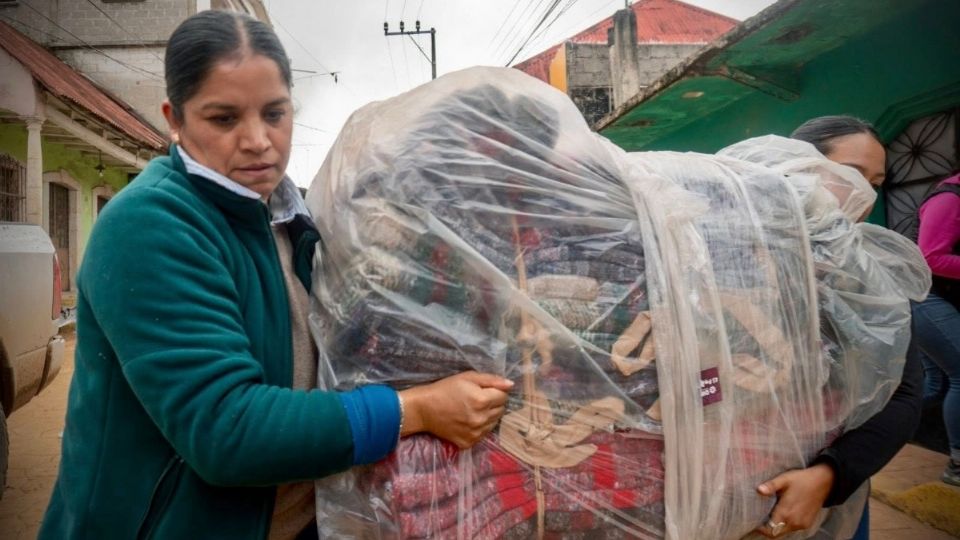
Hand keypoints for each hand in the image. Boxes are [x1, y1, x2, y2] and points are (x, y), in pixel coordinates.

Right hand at [399, 371, 513, 448]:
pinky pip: (483, 434)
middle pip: (501, 410)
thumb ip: (491, 380)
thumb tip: (511, 385)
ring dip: (488, 416)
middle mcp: (481, 419)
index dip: (496, 391)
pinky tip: (467, 420)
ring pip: (494, 423)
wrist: (424, 410)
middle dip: (493, 403)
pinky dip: (479, 427)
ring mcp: (475, 433)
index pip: (504, 397)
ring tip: (472, 410)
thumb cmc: (445, 389)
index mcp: (482, 401)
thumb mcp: (467, 377)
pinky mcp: (469, 443)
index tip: (484, 390)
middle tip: (477, 399)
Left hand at [755, 463, 834, 536]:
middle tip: (759, 518)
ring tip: (769, 515)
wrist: (823, 482)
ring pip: (784, 532)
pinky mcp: (807, 524)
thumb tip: (759, 490)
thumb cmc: (801, 479)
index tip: (754, 521)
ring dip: (776, 527)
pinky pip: (792, 529)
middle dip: (766, 528)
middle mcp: (794, 522)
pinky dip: (785, 525)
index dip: (760, 528)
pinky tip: (782, 515)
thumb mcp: (784, 479)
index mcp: (786, 513)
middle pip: (775, 533)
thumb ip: (771, 486)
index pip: (769, 530)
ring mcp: (801, 524)